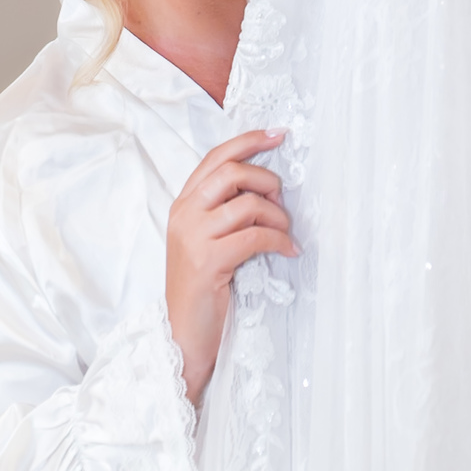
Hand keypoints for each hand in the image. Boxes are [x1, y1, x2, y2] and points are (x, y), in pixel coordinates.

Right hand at [165, 129, 296, 403]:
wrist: (182, 336)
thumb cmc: (203, 288)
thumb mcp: (208, 240)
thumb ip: (225, 210)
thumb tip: (267, 186)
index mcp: (183, 204)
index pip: (215, 157)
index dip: (248, 140)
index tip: (278, 134)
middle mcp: (184, 214)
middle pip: (232, 172)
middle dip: (266, 179)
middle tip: (282, 200)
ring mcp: (193, 237)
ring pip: (247, 203)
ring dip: (276, 215)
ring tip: (286, 232)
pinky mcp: (208, 262)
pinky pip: (255, 237)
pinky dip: (279, 240)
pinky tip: (288, 250)